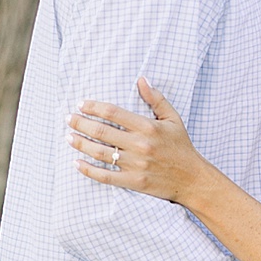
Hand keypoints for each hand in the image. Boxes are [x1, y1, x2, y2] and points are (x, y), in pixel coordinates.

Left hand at [69, 79, 205, 205]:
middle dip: (81, 123)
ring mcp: (135, 165)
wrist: (192, 179)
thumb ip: (156, 99)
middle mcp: (140, 145)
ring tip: (69, 137)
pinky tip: (77, 163)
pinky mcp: (133, 182)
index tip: (81, 104)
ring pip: (100, 153)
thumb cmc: (181, 147)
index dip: (93, 107)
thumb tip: (141, 79)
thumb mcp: (173, 119)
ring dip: (80, 144)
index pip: (113, 113)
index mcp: (147, 127)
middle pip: (101, 131)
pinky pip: (105, 176)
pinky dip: (88, 170)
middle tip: (68, 118)